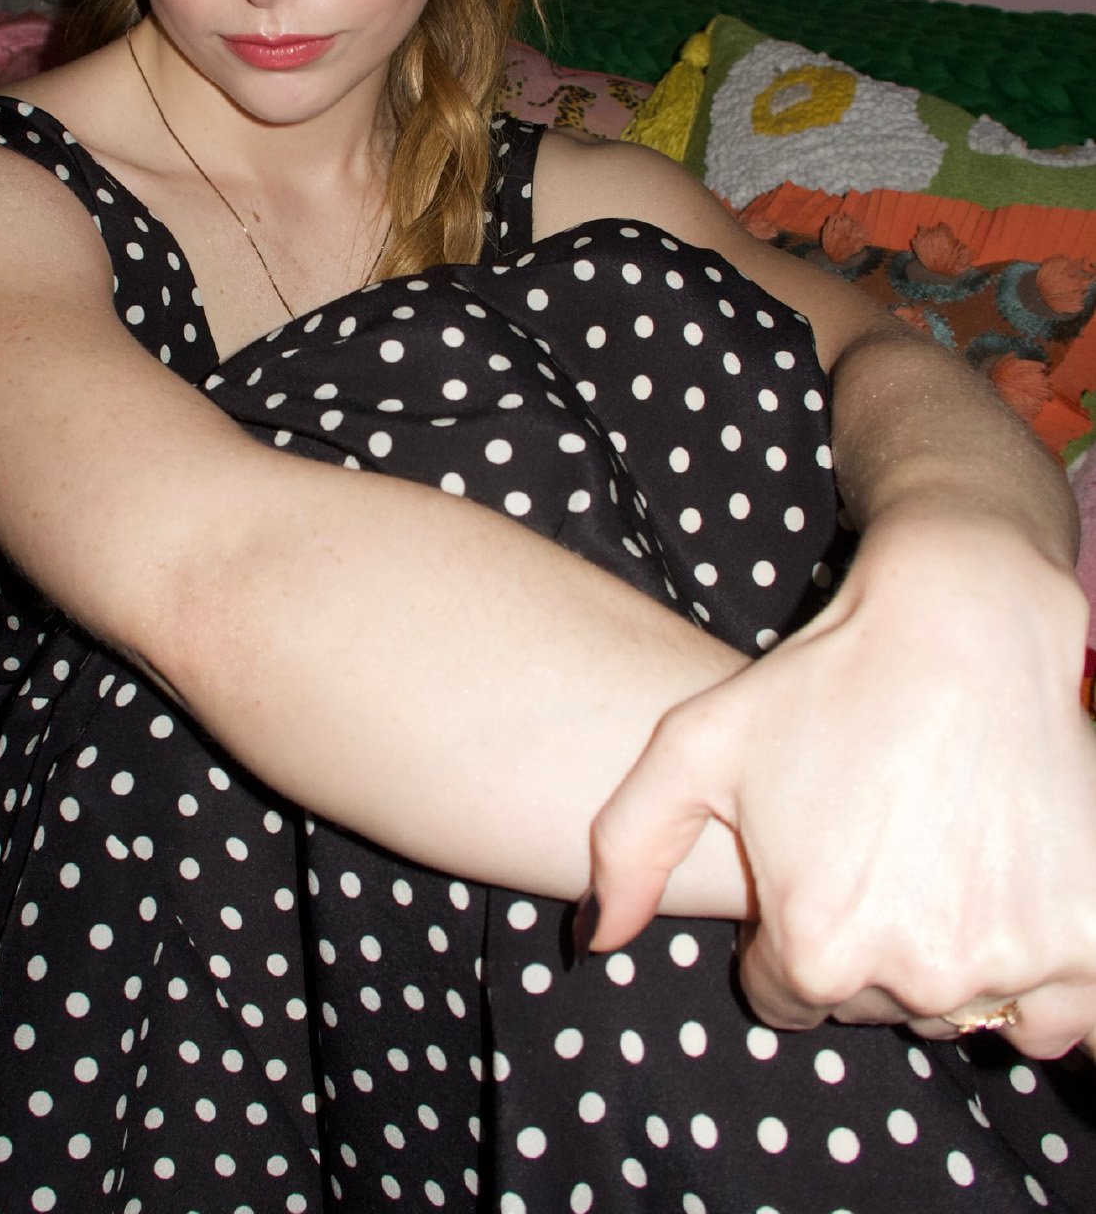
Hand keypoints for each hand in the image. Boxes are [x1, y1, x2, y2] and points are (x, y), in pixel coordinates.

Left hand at [585, 506, 1095, 1060]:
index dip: (786, 928)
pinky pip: (1061, 1014)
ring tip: (937, 863)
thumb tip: (595, 940)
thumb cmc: (823, 682)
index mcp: (817, 947)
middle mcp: (916, 975)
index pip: (787, 994)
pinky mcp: (1087, 946)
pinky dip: (1042, 983)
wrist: (962, 627)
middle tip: (873, 848)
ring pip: (965, 1009)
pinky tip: (1005, 900)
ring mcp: (1012, 965)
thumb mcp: (694, 745)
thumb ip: (627, 848)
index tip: (807, 865)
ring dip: (952, 961)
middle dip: (865, 943)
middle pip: (875, 1002)